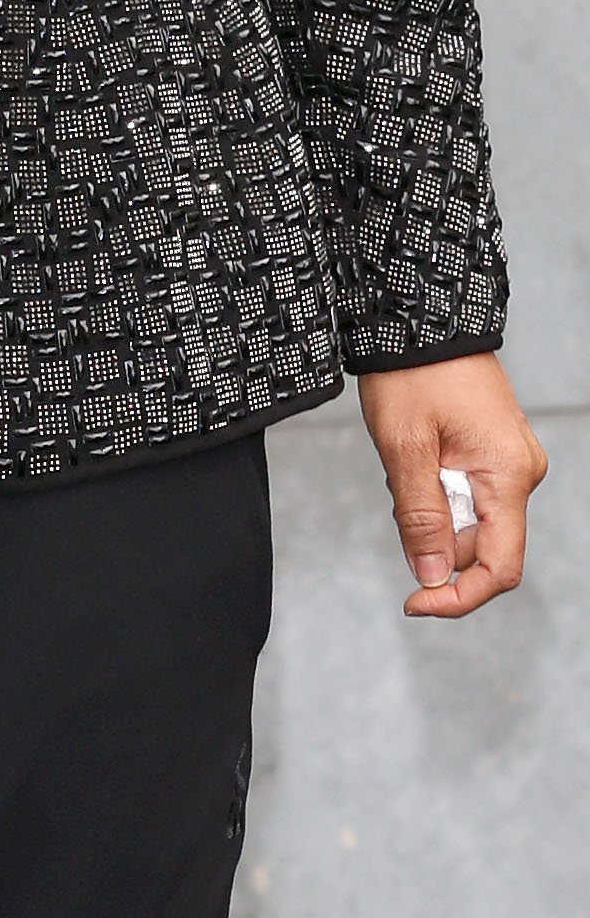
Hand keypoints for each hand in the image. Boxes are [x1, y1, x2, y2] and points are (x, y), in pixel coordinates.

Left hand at [357, 352, 547, 619]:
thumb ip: (421, 517)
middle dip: (434, 537)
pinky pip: (466, 490)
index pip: (500, 566)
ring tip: (404, 461)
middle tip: (397, 491)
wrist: (420, 315)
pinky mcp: (494, 448)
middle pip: (481, 543)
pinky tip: (414, 455)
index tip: (415, 602)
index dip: (458, 596)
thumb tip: (433, 577)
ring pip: (469, 517)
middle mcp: (520, 471)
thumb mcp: (405, 447)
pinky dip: (434, 488)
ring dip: (430, 509)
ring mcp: (509, 459)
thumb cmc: (412, 373)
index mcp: (508, 475)